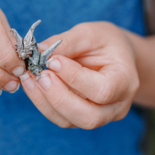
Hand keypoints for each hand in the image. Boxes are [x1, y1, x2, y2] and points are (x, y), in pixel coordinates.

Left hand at [19, 22, 139, 127]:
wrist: (115, 56)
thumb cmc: (105, 42)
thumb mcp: (90, 33)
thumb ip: (67, 42)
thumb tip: (39, 51)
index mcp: (125, 81)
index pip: (102, 90)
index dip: (75, 78)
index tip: (53, 60)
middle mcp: (117, 106)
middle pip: (88, 117)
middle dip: (58, 97)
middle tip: (39, 75)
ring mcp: (100, 116)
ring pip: (70, 121)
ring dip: (45, 101)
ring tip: (29, 78)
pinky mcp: (81, 118)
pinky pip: (60, 118)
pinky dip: (42, 102)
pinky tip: (31, 84)